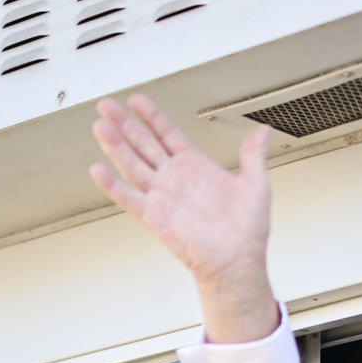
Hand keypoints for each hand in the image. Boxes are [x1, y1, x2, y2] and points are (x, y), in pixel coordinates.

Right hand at [90, 94, 279, 342]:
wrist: (238, 261)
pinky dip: (112, 186)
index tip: (137, 101)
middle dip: (125, 124)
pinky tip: (99, 170)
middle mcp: (175, 179)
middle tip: (107, 106)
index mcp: (196, 167)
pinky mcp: (154, 217)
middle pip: (143, 144)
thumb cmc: (248, 230)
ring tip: (100, 126)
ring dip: (115, 146)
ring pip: (132, 164)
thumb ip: (253, 154)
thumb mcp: (255, 183)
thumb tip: (262, 131)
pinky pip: (129, 198)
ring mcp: (162, 196)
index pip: (167, 134)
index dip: (152, 116)